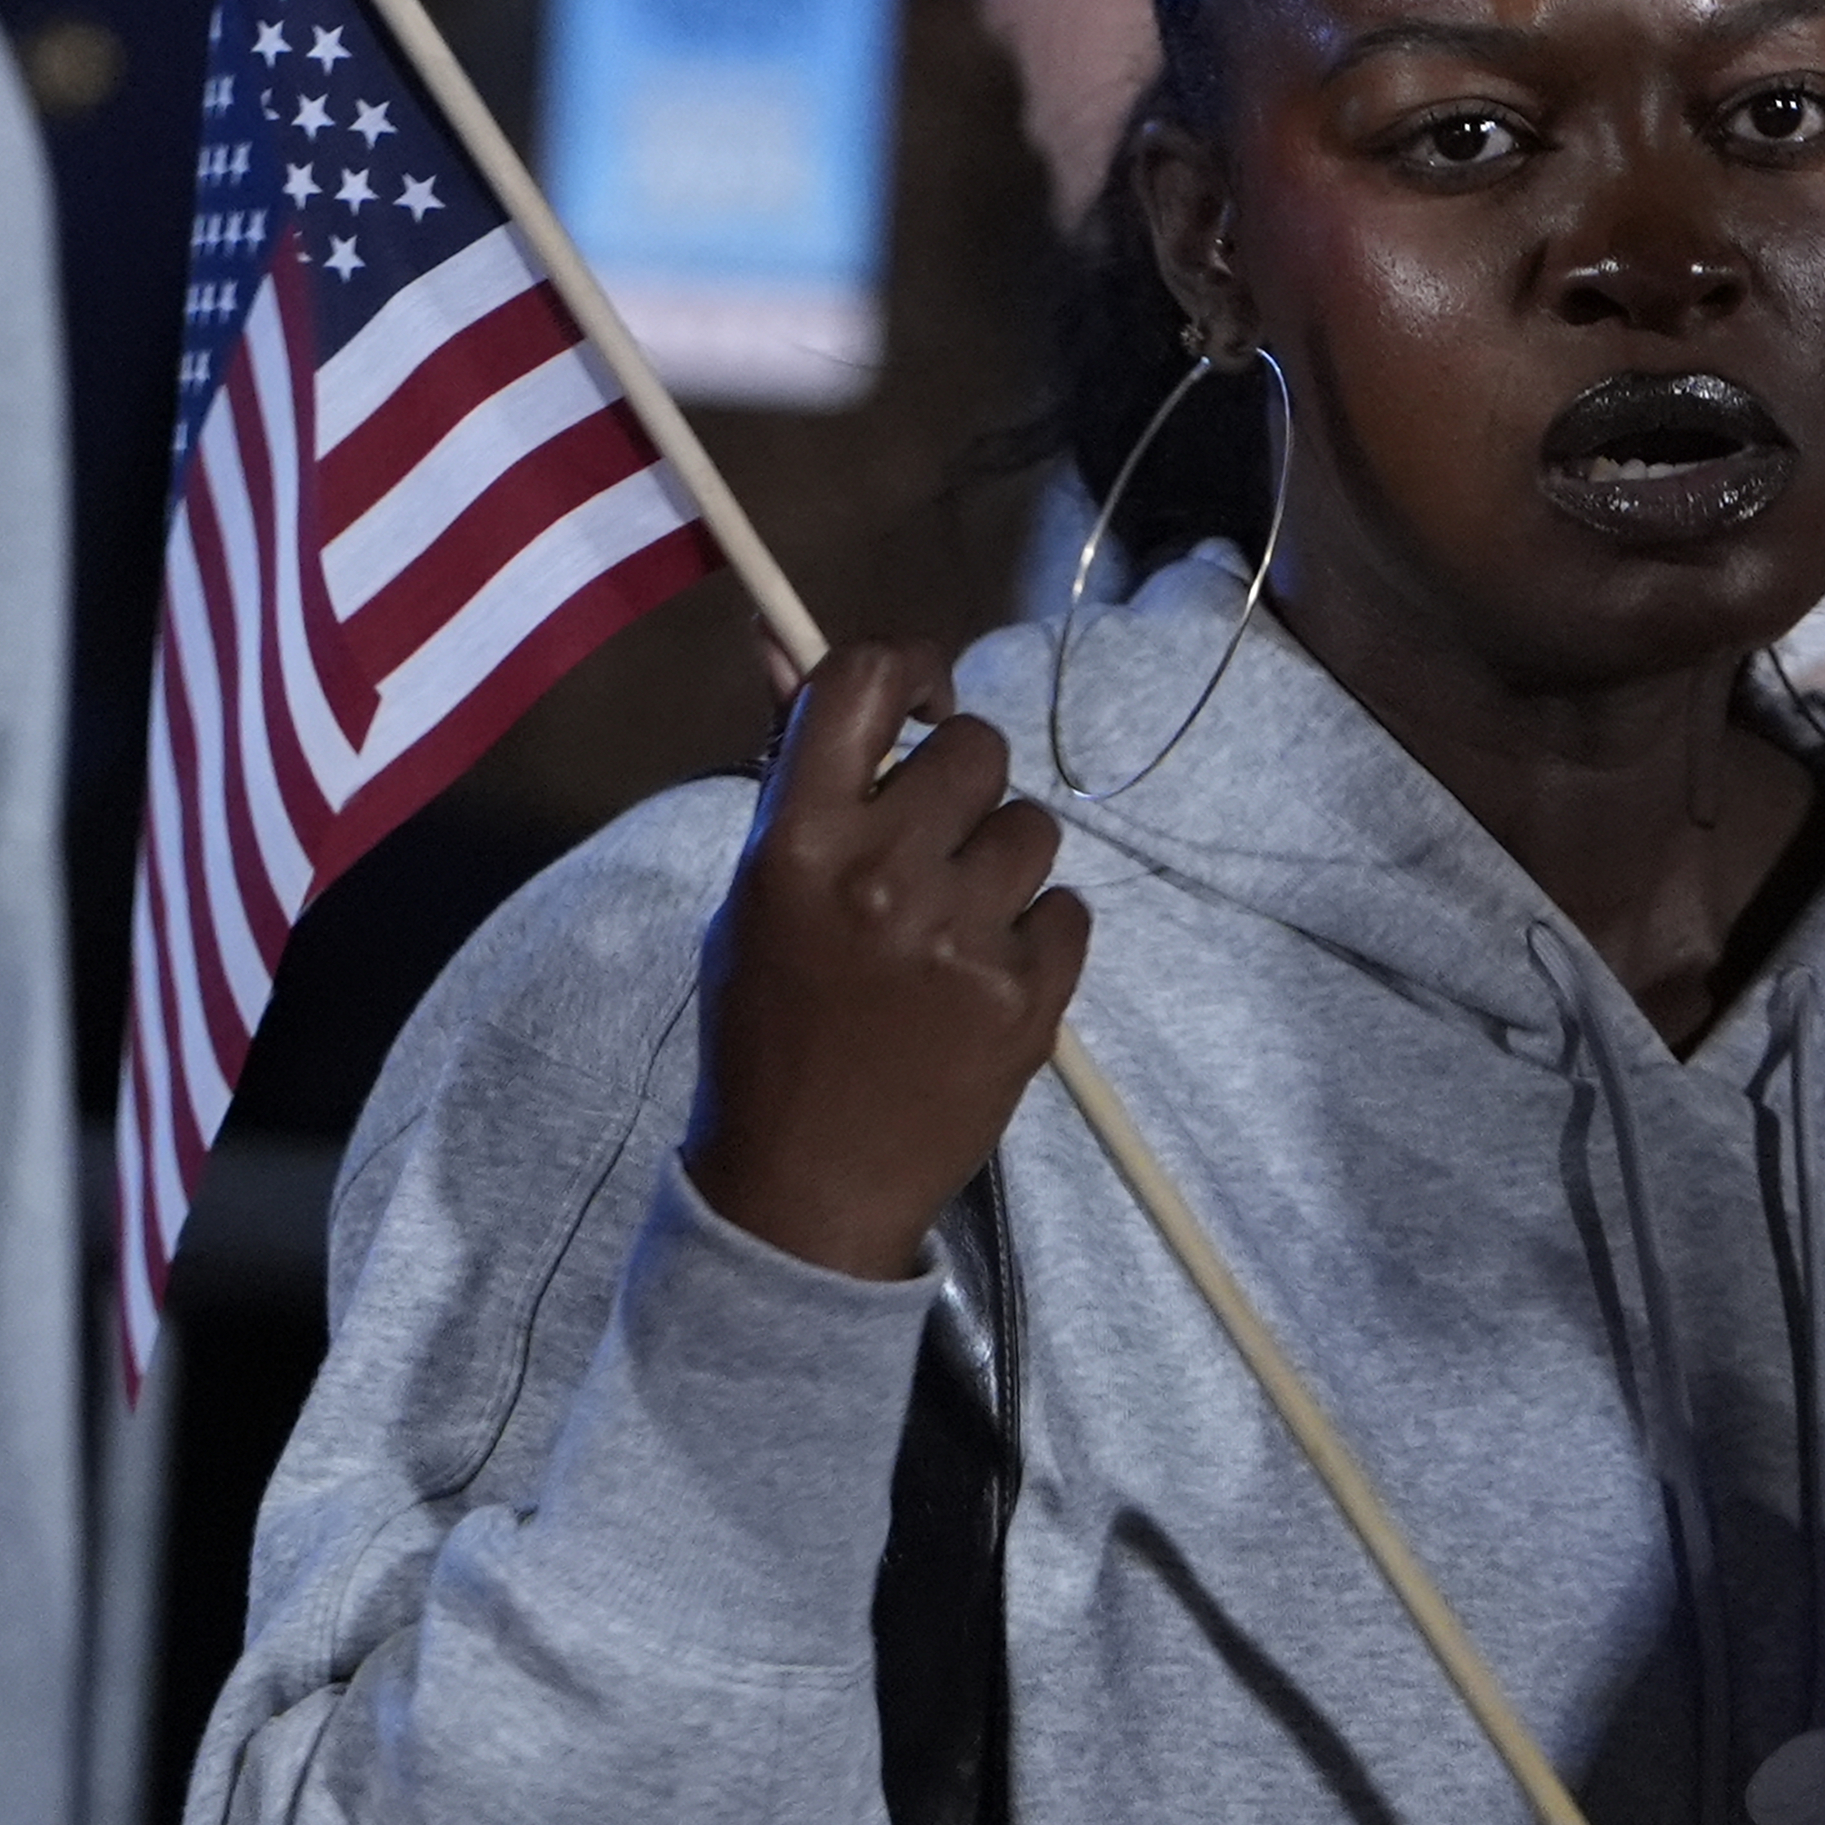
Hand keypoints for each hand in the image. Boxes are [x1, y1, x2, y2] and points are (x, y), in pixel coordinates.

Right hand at [683, 643, 1087, 1280]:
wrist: (806, 1186)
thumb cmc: (768, 1030)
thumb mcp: (755, 894)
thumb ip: (789, 770)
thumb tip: (779, 638)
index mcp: (796, 845)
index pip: (862, 683)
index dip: (907, 669)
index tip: (921, 701)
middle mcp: (884, 876)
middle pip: (976, 748)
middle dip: (960, 784)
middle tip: (930, 845)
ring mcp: (964, 938)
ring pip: (1033, 827)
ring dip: (1002, 861)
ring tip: (953, 923)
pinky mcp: (1031, 997)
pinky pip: (1069, 909)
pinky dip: (1037, 935)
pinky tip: (986, 977)